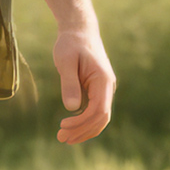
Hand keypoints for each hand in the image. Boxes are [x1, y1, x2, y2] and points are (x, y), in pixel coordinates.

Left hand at [51, 26, 114, 143]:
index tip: (63, 125)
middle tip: (61, 139)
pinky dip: (84, 121)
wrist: (79, 30)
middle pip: (101, 118)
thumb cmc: (70, 44)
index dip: (82, 122)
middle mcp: (108, 87)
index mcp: (103, 80)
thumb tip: (72, 108)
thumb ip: (69, 83)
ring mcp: (104, 89)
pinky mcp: (97, 89)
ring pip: (100, 117)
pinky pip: (94, 110)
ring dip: (84, 129)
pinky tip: (70, 128)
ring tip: (64, 138)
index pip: (98, 110)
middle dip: (83, 131)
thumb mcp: (66, 61)